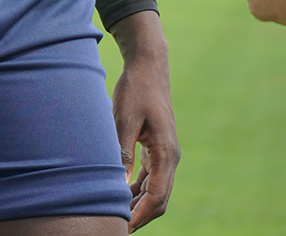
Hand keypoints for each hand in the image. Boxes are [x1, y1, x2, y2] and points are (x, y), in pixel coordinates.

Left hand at [107, 11, 178, 228]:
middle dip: (140, 216)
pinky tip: (120, 194)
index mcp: (166, 152)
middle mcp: (171, 156)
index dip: (139, 215)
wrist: (149, 65)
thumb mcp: (124, 121)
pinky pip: (152, 177)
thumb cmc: (136, 89)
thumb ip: (123, 153)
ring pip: (156, 190)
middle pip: (160, 199)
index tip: (122, 227)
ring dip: (138, 204)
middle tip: (116, 227)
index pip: (157, 196)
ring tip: (114, 215)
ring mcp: (166, 153)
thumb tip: (118, 186)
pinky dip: (138, 190)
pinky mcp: (158, 148)